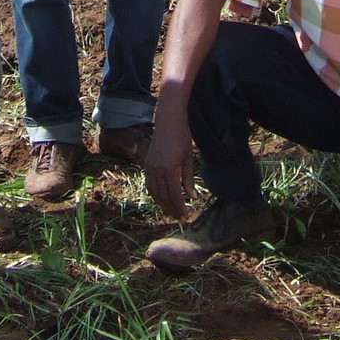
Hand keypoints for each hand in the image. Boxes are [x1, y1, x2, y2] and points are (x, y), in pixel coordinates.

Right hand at [143, 102, 195, 219]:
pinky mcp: (146, 164)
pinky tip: (161, 199)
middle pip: (164, 196)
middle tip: (179, 218)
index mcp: (170, 169)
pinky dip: (155, 194)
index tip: (186, 216)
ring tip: (171, 211)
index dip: (180, 207)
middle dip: (171, 209)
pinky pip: (149, 184)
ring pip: (155, 192)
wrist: (167, 121)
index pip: (175, 195)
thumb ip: (189, 179)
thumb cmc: (182, 138)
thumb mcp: (189, 159)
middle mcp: (157, 170)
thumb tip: (193, 198)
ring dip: (163, 204)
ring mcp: (150, 167)